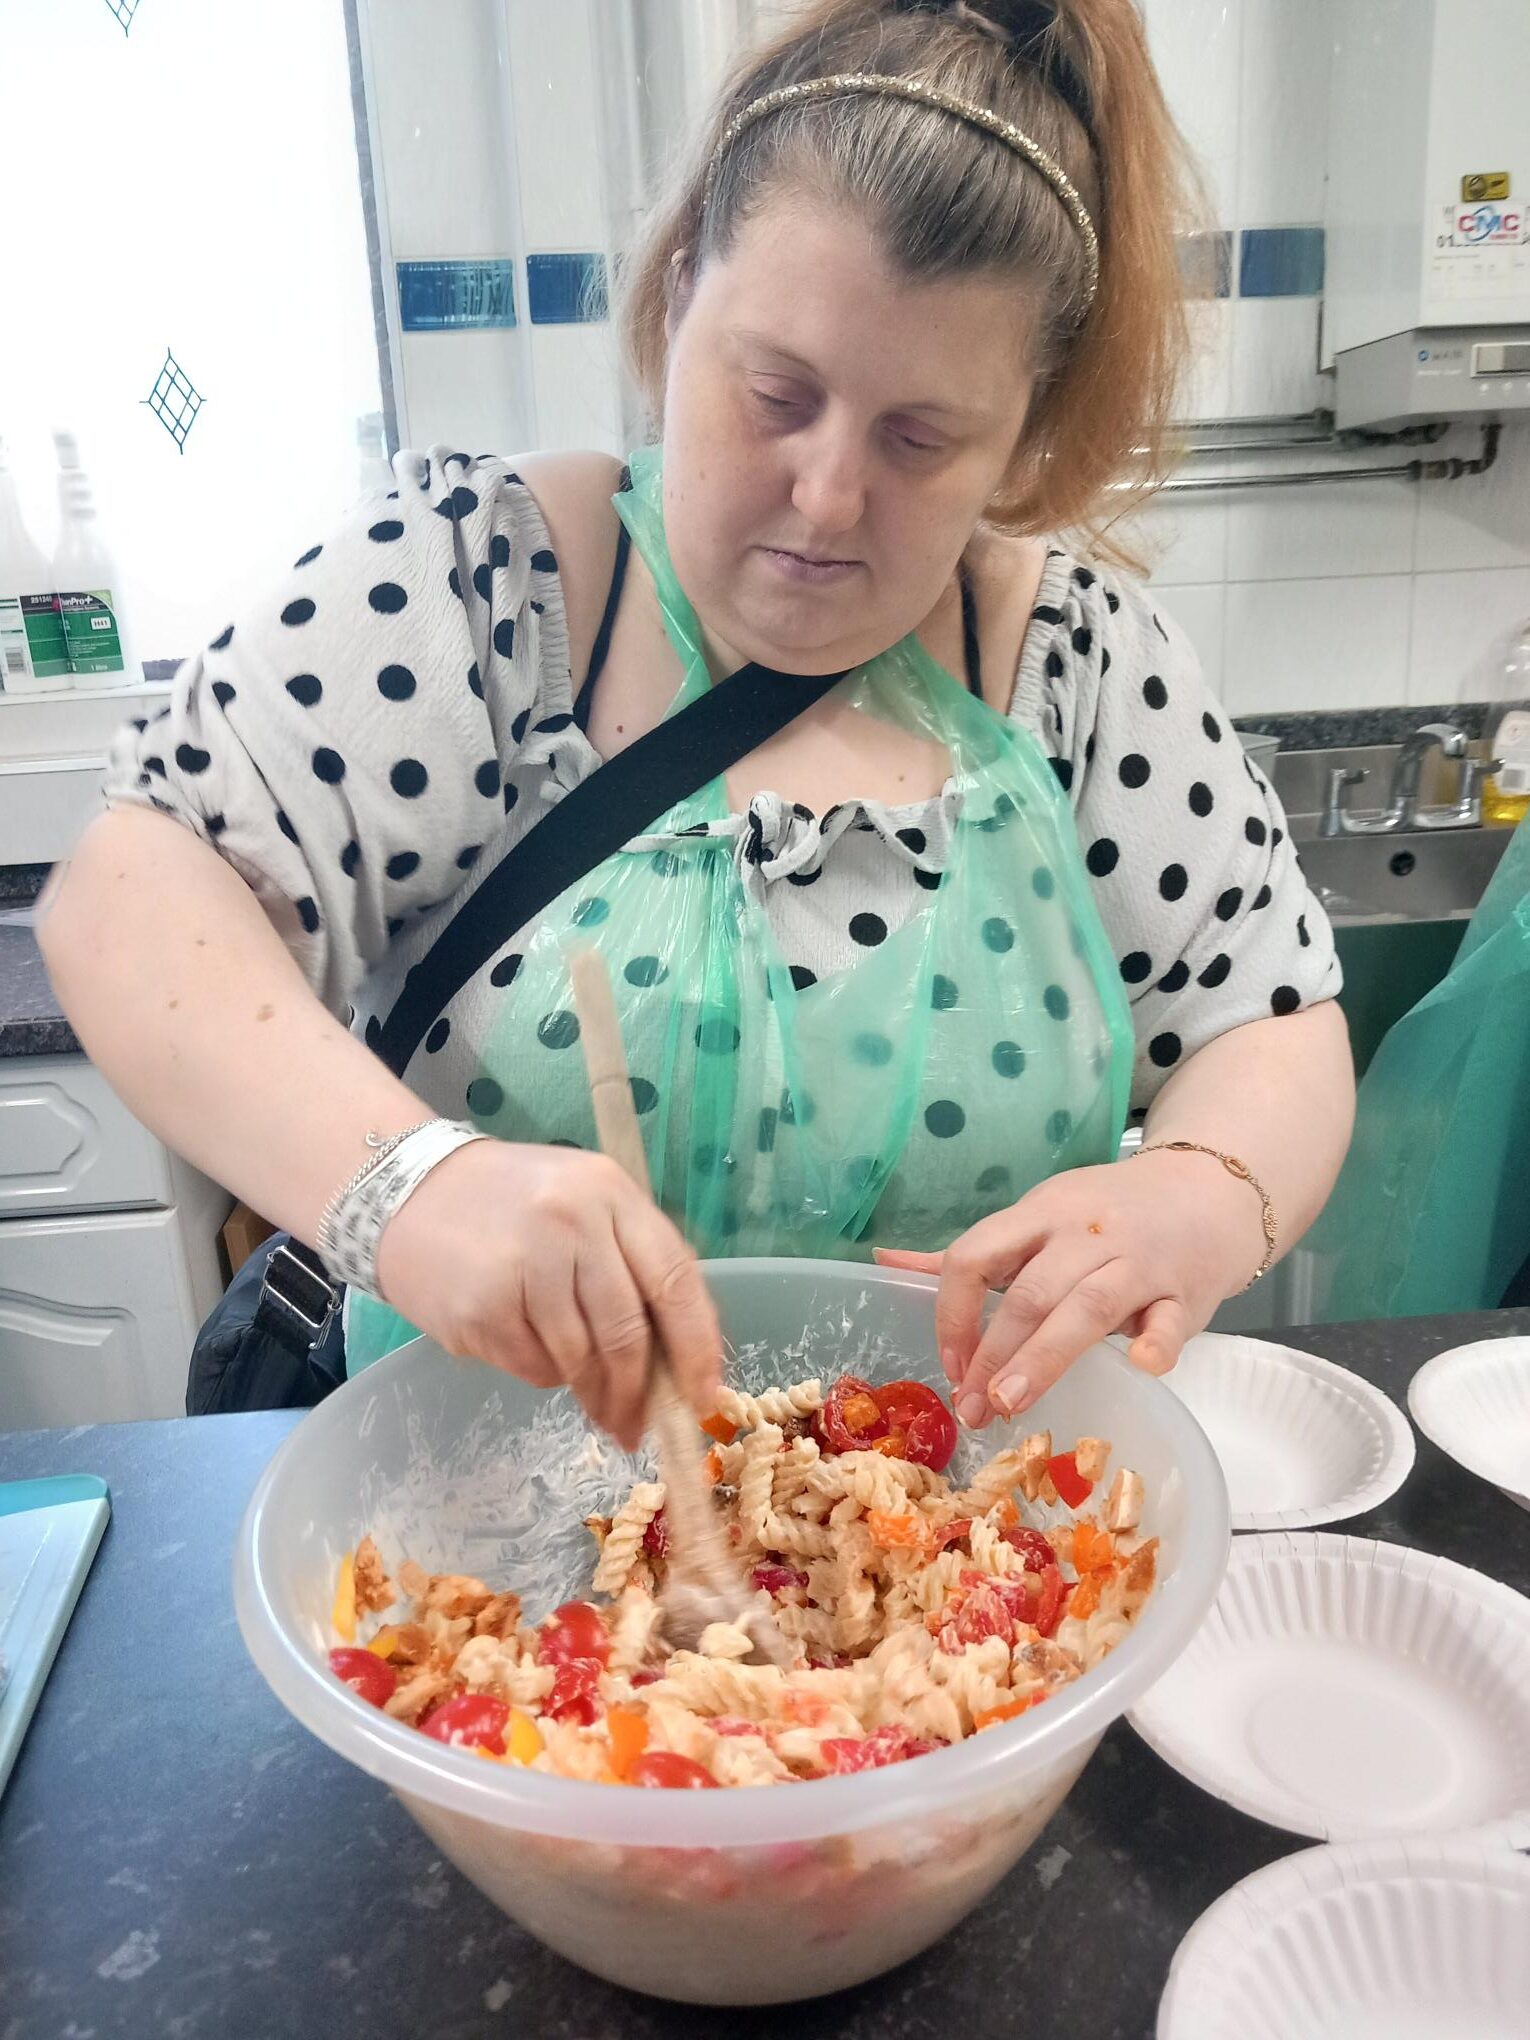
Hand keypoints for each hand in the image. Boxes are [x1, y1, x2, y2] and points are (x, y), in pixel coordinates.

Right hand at [374, 1140, 721, 1449]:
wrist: (406, 1192)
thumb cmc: (510, 1202)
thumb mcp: (582, 1202)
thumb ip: (629, 1261)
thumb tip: (676, 1358)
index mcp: (610, 1192)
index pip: (674, 1279)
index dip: (698, 1346)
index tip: (705, 1396)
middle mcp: (571, 1222)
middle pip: (628, 1332)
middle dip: (639, 1392)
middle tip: (640, 1425)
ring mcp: (523, 1265)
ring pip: (582, 1359)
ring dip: (595, 1395)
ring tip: (596, 1408)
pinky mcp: (481, 1309)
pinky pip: (535, 1368)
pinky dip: (545, 1375)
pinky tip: (531, 1354)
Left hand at [874, 1150, 1260, 1428]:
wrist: (1208, 1191)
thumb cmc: (1109, 1213)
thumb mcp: (1038, 1219)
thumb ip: (974, 1253)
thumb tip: (885, 1262)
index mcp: (1040, 1215)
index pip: (977, 1256)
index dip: (954, 1313)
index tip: (949, 1364)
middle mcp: (1085, 1233)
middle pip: (1030, 1292)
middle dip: (993, 1352)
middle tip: (973, 1408)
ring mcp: (1139, 1261)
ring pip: (1088, 1305)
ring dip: (1046, 1355)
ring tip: (1010, 1404)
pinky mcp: (1188, 1290)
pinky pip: (1172, 1318)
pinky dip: (1156, 1342)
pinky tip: (1139, 1365)